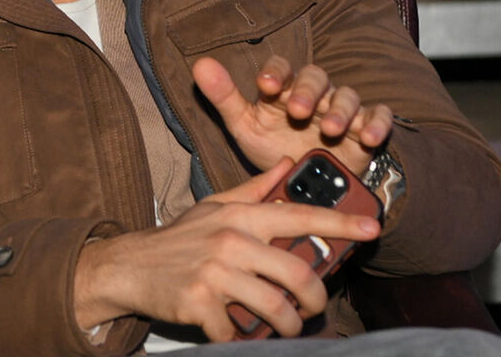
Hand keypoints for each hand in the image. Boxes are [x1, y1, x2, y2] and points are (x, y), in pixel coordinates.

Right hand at [73, 158, 380, 340]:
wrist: (130, 265)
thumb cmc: (180, 238)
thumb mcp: (216, 205)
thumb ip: (255, 189)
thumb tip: (287, 163)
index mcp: (241, 215)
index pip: (301, 216)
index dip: (340, 223)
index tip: (371, 228)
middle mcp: (231, 240)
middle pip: (296, 272)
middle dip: (315, 296)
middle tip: (316, 306)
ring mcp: (215, 272)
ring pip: (274, 306)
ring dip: (289, 325)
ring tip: (289, 327)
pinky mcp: (198, 302)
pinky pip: (236, 329)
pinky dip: (242, 338)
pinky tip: (241, 333)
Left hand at [192, 56, 392, 175]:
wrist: (306, 184)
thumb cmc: (273, 147)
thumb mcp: (246, 126)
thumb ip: (224, 97)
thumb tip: (199, 64)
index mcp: (284, 88)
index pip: (281, 68)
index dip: (275, 73)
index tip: (264, 85)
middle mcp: (314, 94)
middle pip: (316, 78)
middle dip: (308, 92)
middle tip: (298, 110)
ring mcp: (341, 110)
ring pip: (347, 97)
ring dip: (340, 111)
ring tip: (330, 129)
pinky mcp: (366, 129)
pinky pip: (378, 117)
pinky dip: (377, 124)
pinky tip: (369, 137)